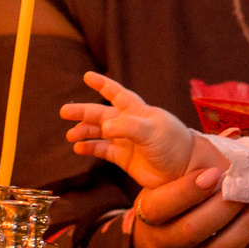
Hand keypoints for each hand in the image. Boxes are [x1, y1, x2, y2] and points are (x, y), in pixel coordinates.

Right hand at [63, 71, 195, 186]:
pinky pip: (103, 150)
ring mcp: (126, 141)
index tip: (87, 76)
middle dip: (83, 112)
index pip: (117, 94)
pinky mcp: (125, 158)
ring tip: (70, 135)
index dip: (103, 85)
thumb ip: (128, 127)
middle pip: (102, 114)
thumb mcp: (151, 131)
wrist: (185, 170)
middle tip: (64, 111)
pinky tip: (79, 148)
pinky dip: (90, 148)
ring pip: (99, 132)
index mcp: (138, 111)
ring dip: (84, 131)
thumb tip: (104, 127)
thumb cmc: (173, 145)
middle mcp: (130, 124)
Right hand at [127, 164, 248, 247]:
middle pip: (193, 230)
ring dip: (247, 228)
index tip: (214, 173)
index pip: (162, 206)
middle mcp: (166, 245)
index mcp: (150, 217)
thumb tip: (234, 135)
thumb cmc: (169, 212)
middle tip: (248, 188)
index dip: (186, 191)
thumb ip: (197, 162)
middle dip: (223, 209)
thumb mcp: (167, 188)